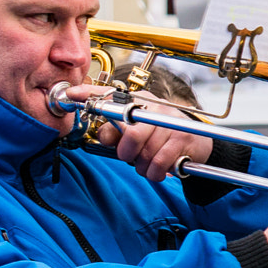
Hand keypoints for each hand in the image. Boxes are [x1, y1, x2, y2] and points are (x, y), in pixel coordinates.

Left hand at [65, 85, 213, 183]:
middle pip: (131, 134)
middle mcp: (155, 106)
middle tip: (131, 156)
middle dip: (127, 153)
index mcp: (139, 100)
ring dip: (143, 166)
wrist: (197, 141)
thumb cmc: (161, 136)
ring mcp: (171, 121)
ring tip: (148, 164)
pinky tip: (158, 169)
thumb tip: (103, 135)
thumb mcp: (137, 131)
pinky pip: (160, 162)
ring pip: (145, 152)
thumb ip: (115, 133)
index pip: (110, 94)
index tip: (71, 94)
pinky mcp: (184, 138)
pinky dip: (154, 172)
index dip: (89, 95)